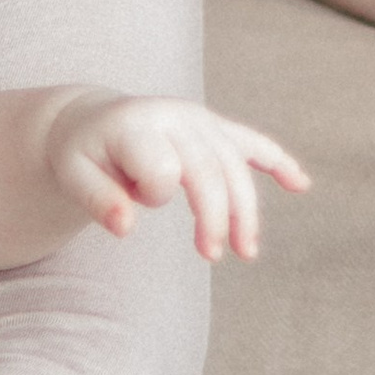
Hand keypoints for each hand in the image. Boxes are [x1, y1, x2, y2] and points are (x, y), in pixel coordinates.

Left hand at [45, 92, 309, 260]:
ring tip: (246, 251)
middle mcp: (175, 117)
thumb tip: (126, 229)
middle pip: (209, 168)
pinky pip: (252, 143)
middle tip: (213, 256)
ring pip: (235, 164)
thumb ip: (98, 201)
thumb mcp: (73, 177)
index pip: (164, 166)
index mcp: (137, 126)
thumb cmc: (81, 155)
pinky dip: (277, 162)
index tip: (134, 210)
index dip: (154, 193)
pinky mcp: (214, 128)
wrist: (90, 122)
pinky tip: (301, 185)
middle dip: (217, 215)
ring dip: (246, 209)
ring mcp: (199, 120)